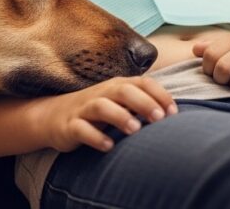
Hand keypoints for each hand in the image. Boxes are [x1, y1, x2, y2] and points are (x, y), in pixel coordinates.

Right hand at [37, 76, 176, 152]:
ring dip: (120, 116)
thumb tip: (176, 116)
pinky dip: (95, 137)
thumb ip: (143, 104)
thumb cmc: (96, 111)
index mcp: (117, 86)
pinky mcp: (70, 126)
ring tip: (135, 130)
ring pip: (102, 107)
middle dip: (143, 103)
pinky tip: (109, 146)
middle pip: (123, 90)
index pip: (142, 83)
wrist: (53, 116)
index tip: (174, 113)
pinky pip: (82, 129)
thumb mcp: (119, 103)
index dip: (160, 94)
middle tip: (160, 119)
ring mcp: (85, 109)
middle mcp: (102, 93)